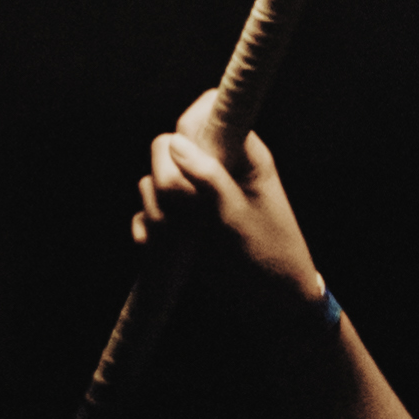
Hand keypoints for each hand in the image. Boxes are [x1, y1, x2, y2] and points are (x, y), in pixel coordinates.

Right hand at [137, 104, 325, 301]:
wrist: (272, 305)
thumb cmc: (270, 256)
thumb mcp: (242, 216)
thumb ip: (210, 178)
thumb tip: (173, 143)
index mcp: (241, 154)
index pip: (206, 113)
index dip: (189, 130)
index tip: (189, 164)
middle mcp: (214, 169)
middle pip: (166, 147)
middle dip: (167, 180)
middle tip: (187, 211)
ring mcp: (193, 197)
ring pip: (151, 183)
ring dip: (157, 211)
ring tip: (179, 238)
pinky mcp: (178, 225)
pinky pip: (146, 214)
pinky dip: (147, 231)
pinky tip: (158, 248)